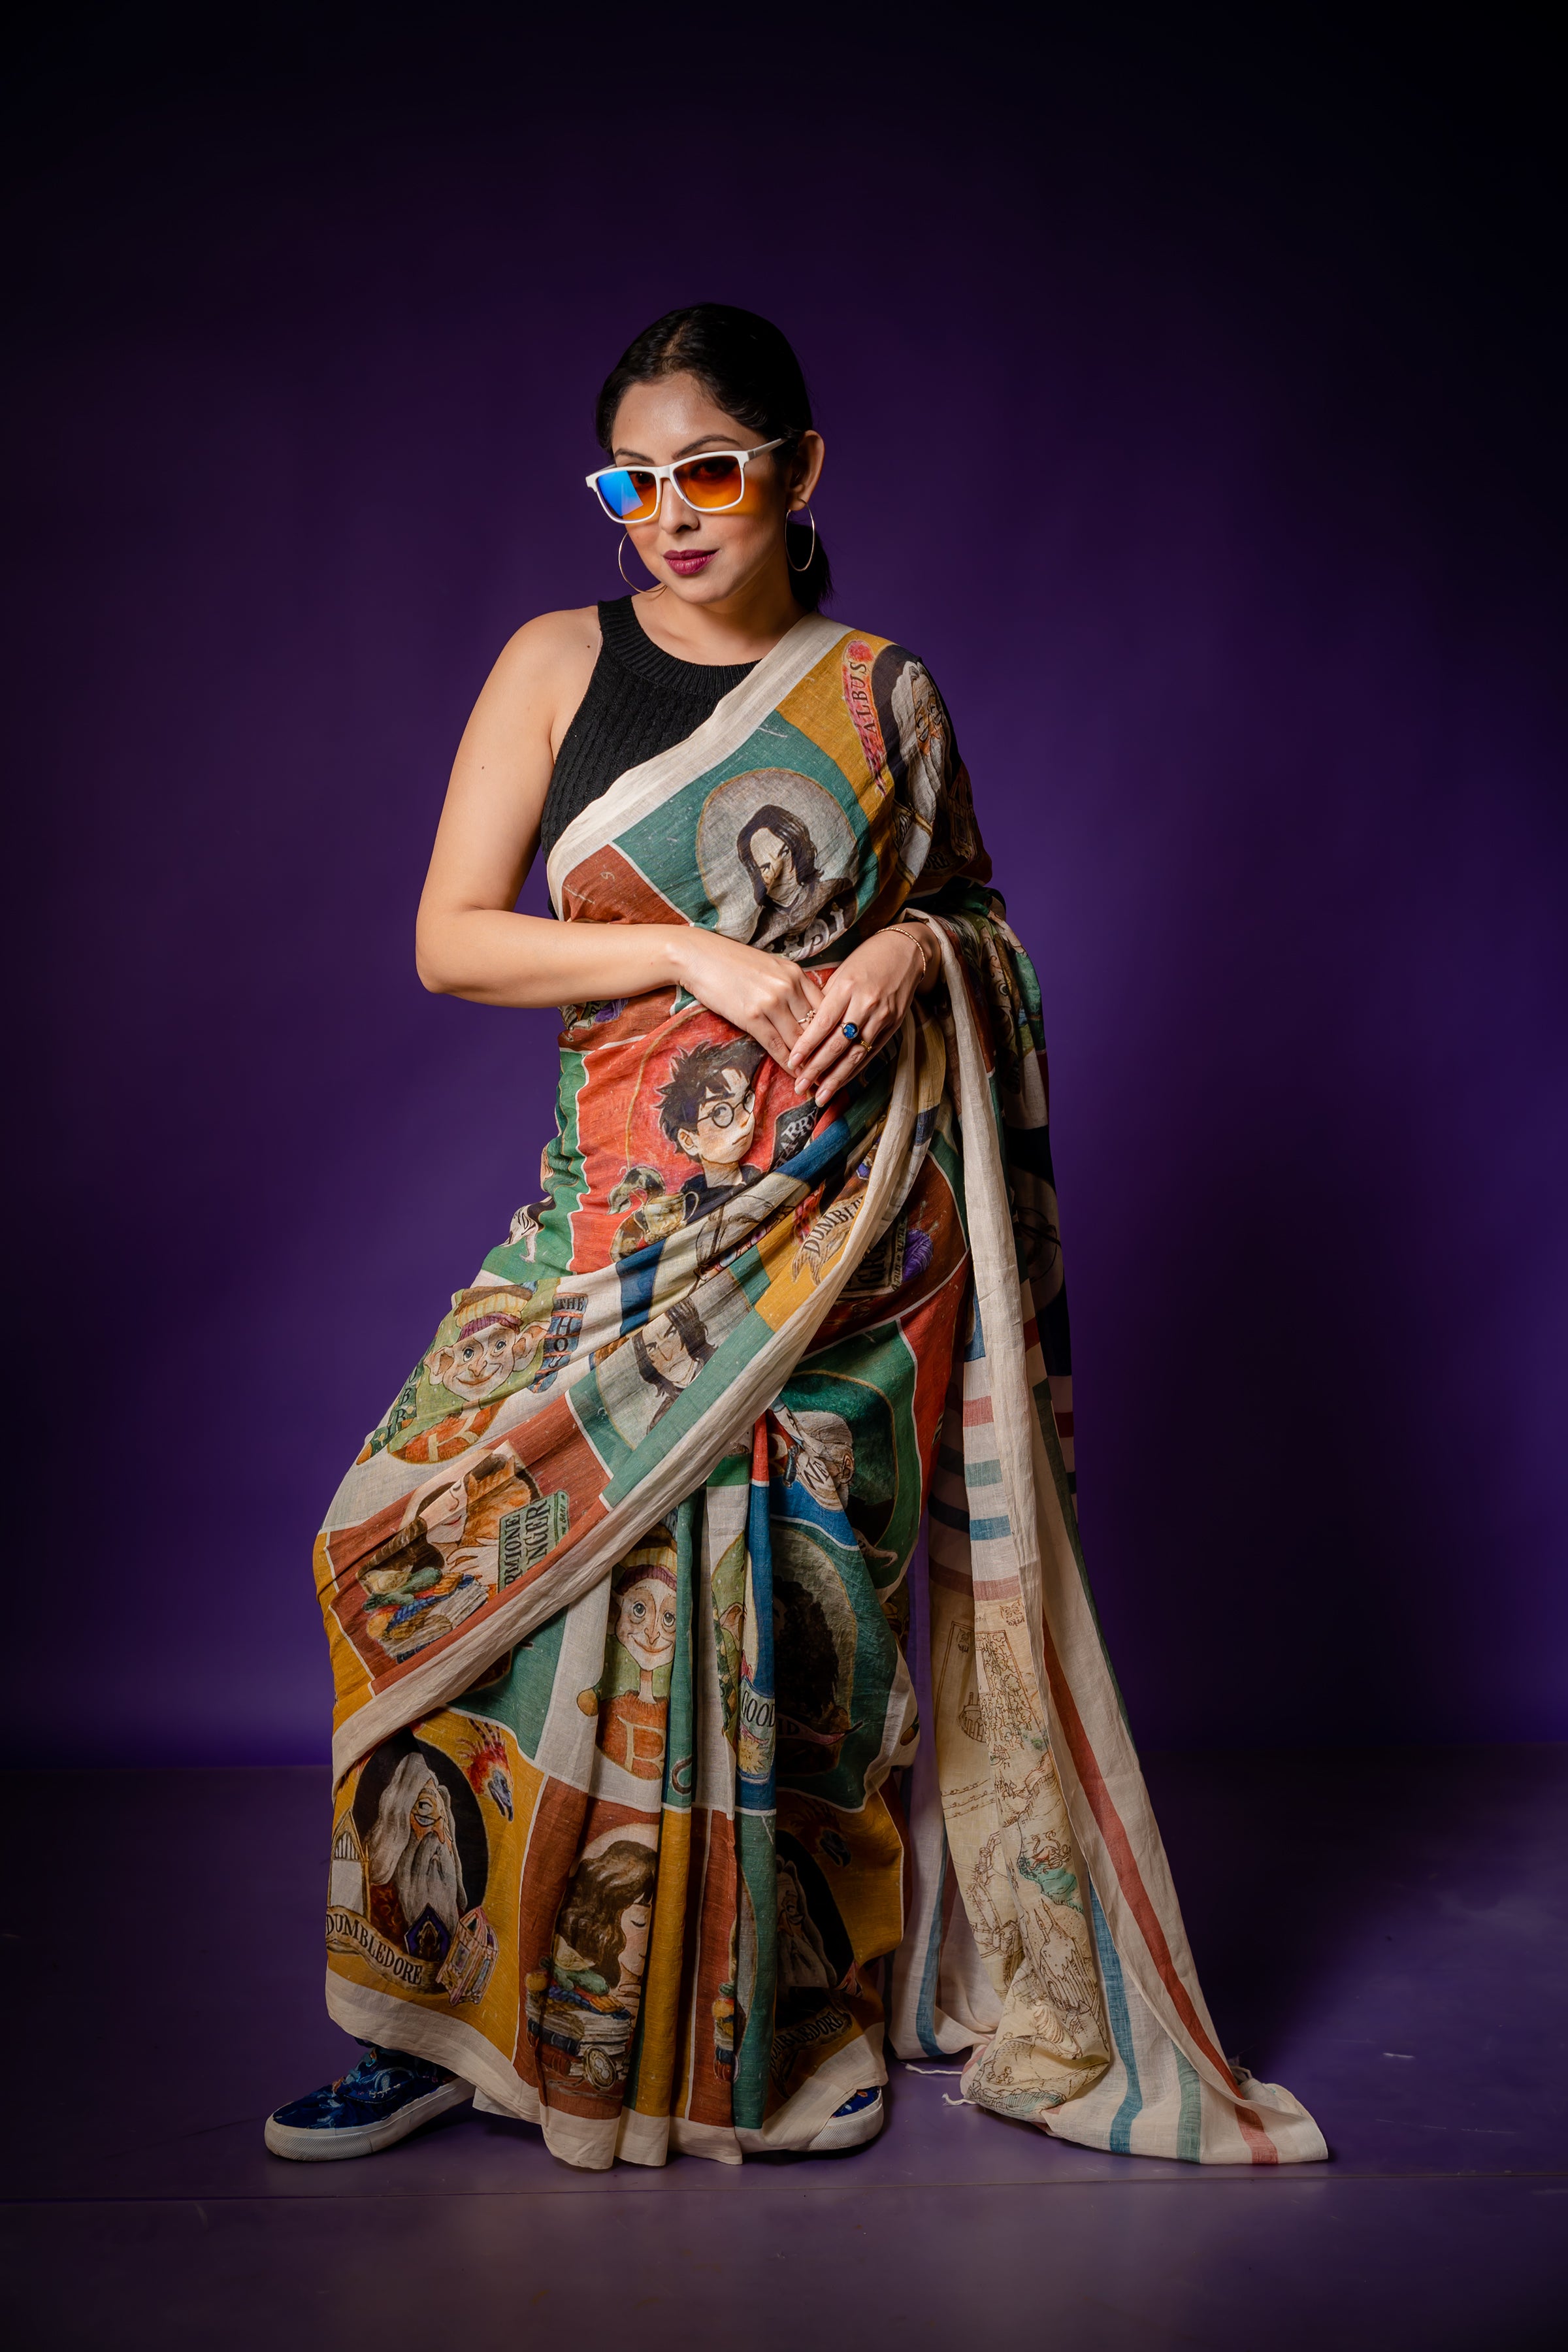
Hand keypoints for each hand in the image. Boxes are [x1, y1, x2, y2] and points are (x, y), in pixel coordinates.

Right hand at [671, 930, 826, 1073]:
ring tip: (816, 1080)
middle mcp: (788, 987)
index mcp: (796, 974)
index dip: (834, 1032)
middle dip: (825, 1052)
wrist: (699, 956)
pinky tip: (794, 1074)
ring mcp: (771, 1001)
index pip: (826, 1007)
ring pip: (798, 1040)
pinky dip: (787, 1063)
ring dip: (808, 1063)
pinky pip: (776, 1045)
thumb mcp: (771, 967)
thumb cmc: (732, 963)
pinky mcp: (752, 1016)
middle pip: (815, 1027)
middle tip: (833, 1071)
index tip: (838, 1049)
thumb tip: (807, 1010)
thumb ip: (791, 986)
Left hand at [787, 925, 932, 1106]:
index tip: (792, 1063)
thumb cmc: (866, 959)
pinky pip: (870, 1053)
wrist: (906, 952)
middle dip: (817, 1069)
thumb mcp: (841, 973)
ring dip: (836, 1078)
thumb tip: (805, 1029)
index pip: (822, 1024)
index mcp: (847, 988)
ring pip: (855, 1054)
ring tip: (820, 1096)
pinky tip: (842, 1082)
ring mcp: (882, 1017)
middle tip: (800, 1086)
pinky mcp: (893, 1025)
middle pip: (837, 1044)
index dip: (806, 1046)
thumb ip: (824, 1001)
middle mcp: (865, 1004)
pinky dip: (854, 1070)